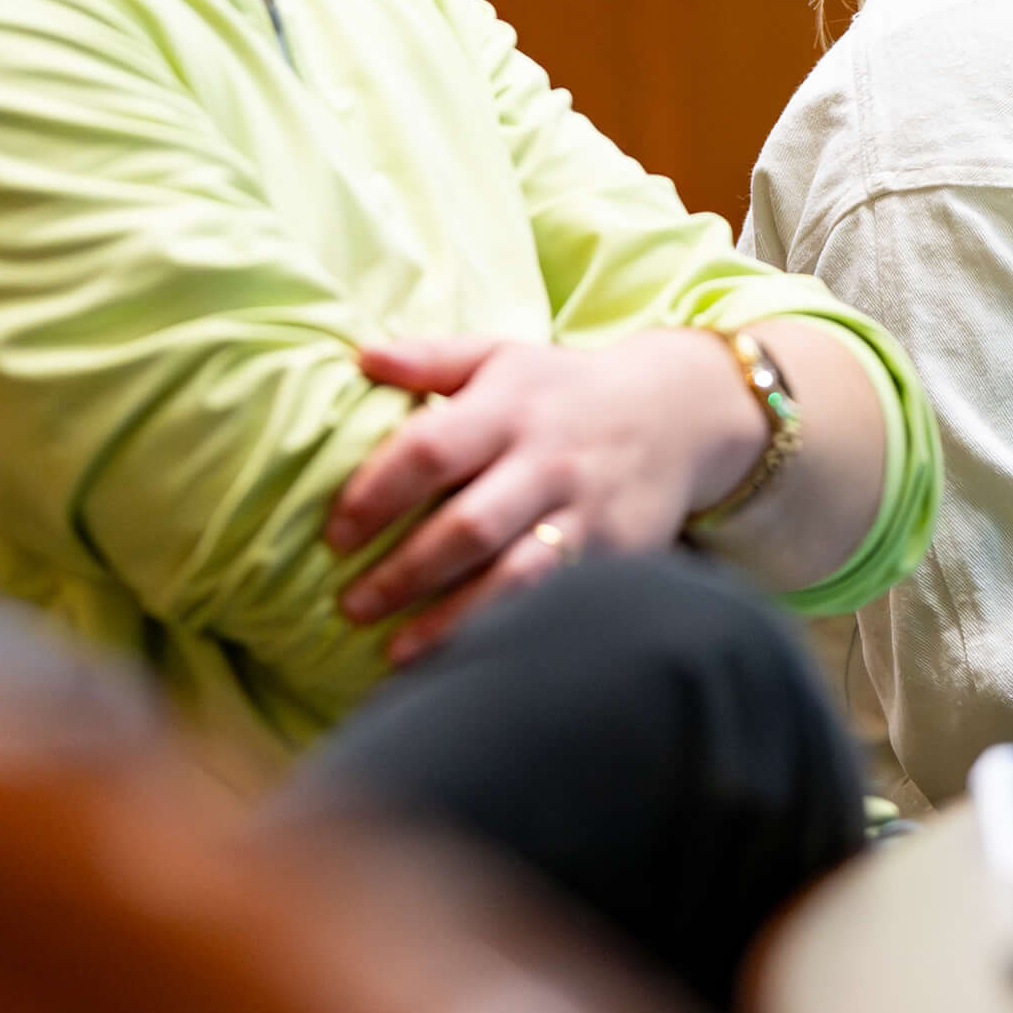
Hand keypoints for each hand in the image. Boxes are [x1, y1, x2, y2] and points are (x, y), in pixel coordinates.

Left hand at [323, 329, 760, 662]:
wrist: (678, 412)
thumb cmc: (563, 388)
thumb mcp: (501, 355)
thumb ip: (430, 358)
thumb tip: (360, 359)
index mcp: (509, 406)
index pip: (430, 450)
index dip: (375, 495)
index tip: (335, 536)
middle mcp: (547, 460)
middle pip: (467, 526)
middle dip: (404, 573)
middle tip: (351, 606)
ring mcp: (584, 511)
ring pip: (514, 577)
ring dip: (451, 620)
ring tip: (395, 650)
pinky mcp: (615, 553)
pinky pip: (554, 600)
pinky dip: (507, 630)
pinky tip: (465, 657)